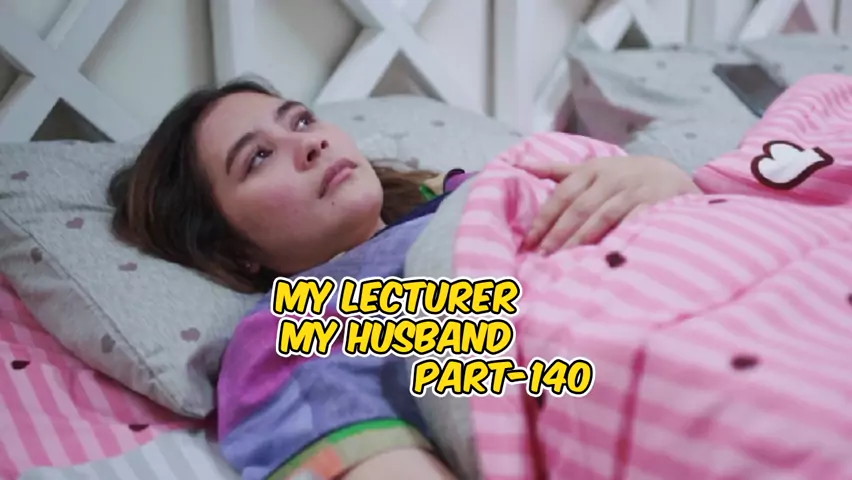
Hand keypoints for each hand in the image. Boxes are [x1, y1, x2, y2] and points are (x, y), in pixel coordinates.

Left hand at [522, 155, 699, 253]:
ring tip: (564, 259)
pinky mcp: (652, 205)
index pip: (563, 194)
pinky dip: (615, 237)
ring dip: (581, 239)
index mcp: (592, 169)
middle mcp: (611, 178)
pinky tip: (601, 254)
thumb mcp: (592, 168)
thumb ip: (557, 170)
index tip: (530, 240)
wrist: (670, 175)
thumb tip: (520, 165)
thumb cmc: (621, 176)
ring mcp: (632, 192)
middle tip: (542, 255)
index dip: (545, 217)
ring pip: (602, 217)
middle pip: (579, 208)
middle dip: (559, 233)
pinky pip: (630, 224)